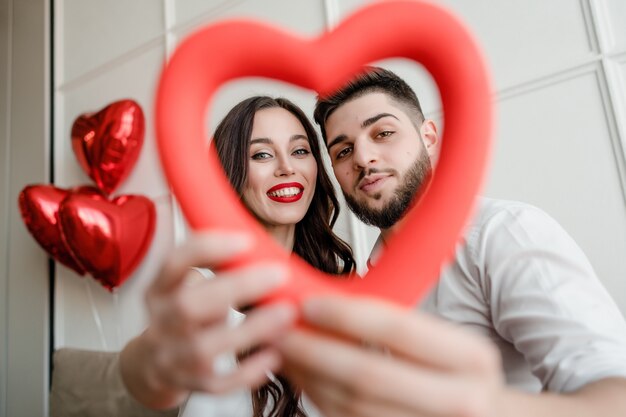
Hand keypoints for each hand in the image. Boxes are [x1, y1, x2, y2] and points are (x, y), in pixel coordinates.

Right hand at [120, 232, 296, 408]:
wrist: (154, 364)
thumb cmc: (186, 313)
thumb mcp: (187, 285)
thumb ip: (216, 267)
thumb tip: (265, 247)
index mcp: (161, 289)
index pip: (174, 263)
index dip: (207, 249)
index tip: (246, 240)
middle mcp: (162, 321)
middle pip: (189, 305)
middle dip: (236, 287)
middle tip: (278, 274)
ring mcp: (174, 356)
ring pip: (204, 348)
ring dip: (250, 330)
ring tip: (286, 312)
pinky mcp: (192, 383)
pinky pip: (218, 383)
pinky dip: (247, 372)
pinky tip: (274, 355)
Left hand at [276, 296, 503, 416]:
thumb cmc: (460, 374)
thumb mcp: (452, 343)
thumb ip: (403, 325)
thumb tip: (334, 298)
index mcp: (471, 358)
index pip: (398, 328)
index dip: (346, 315)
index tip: (308, 303)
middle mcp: (457, 399)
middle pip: (368, 374)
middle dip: (314, 350)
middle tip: (280, 329)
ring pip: (351, 405)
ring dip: (307, 375)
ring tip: (282, 349)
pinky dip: (318, 397)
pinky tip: (302, 375)